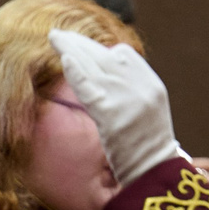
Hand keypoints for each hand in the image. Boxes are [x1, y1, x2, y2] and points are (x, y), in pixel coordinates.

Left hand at [49, 30, 179, 182]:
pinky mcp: (110, 115)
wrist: (153, 174)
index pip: (123, 55)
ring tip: (55, 39)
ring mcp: (126, 100)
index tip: (80, 47)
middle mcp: (141, 87)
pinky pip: (89, 88)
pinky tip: (64, 59)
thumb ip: (131, 92)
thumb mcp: (147, 113)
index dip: (99, 50)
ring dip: (72, 50)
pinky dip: (76, 72)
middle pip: (105, 56)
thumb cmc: (147, 150)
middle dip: (80, 44)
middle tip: (58, 35)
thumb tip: (104, 78)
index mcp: (152, 85)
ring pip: (94, 67)